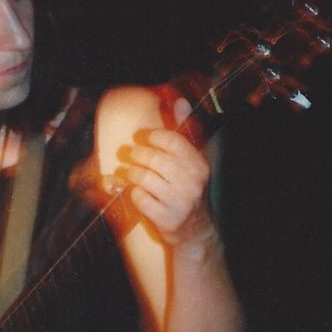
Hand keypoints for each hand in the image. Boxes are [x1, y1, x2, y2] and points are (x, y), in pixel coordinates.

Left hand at [122, 97, 215, 247]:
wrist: (194, 230)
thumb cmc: (188, 189)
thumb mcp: (191, 161)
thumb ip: (184, 131)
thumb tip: (180, 101)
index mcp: (199, 165)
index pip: (173, 141)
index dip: (153, 136)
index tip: (144, 137)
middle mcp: (192, 183)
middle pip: (155, 159)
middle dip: (138, 154)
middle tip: (132, 154)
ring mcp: (179, 202)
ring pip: (144, 178)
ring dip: (132, 173)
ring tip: (131, 172)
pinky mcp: (166, 218)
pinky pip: (140, 198)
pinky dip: (134, 193)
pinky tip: (137, 191)